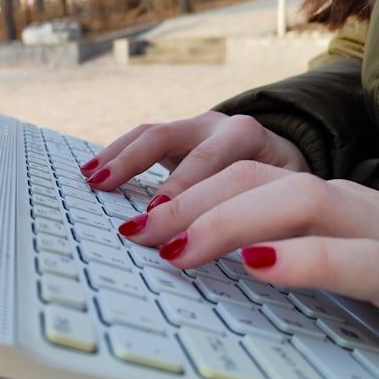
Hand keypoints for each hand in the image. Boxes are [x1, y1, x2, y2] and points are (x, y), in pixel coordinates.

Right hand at [80, 112, 308, 207]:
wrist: (287, 161)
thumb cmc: (287, 189)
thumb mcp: (287, 201)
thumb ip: (266, 216)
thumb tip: (248, 253)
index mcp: (248, 136)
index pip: (210, 159)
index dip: (182, 187)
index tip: (157, 214)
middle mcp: (217, 125)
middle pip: (169, 137)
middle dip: (137, 167)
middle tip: (111, 195)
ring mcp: (194, 127)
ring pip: (149, 133)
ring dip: (117, 156)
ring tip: (91, 179)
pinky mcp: (177, 138)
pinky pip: (141, 140)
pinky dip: (115, 154)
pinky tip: (92, 171)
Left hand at [119, 161, 378, 365]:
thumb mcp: (339, 251)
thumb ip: (286, 243)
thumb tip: (215, 254)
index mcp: (323, 199)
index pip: (243, 174)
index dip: (184, 189)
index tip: (135, 217)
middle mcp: (346, 203)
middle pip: (256, 178)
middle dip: (188, 201)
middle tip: (137, 233)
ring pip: (300, 201)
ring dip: (229, 221)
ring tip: (177, 249)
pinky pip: (361, 259)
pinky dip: (307, 259)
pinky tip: (261, 266)